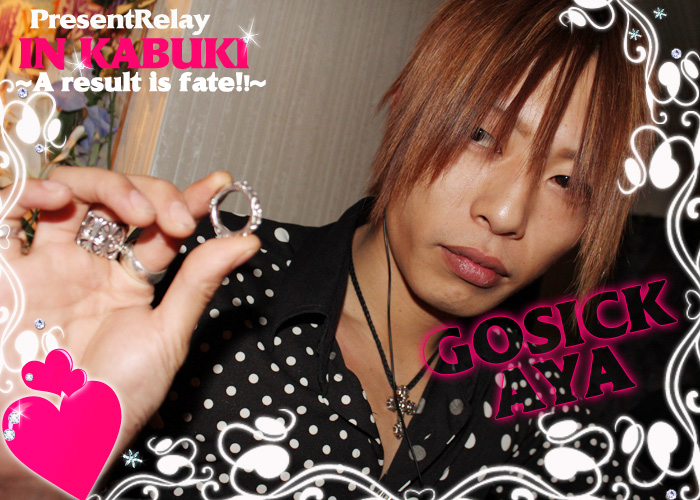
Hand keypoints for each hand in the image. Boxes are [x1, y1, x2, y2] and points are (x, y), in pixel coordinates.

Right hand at [0, 168, 259, 496]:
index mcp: (128, 282)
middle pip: (118, 200)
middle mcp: (89, 266)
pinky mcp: (7, 270)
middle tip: (176, 220)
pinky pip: (6, 211)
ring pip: (71, 192)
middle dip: (152, 194)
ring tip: (135, 211)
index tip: (219, 185)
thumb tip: (246, 241)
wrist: (56, 436)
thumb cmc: (112, 396)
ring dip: (106, 184)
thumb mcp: (166, 336)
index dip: (188, 200)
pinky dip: (29, 191)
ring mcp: (48, 264)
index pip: (160, 227)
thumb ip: (200, 282)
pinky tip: (57, 198)